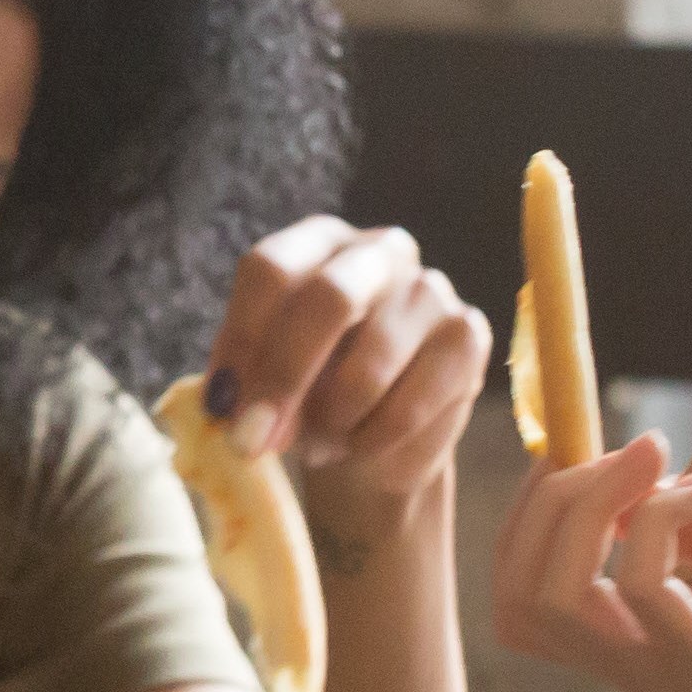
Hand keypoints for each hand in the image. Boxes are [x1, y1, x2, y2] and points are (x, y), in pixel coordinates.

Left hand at [200, 218, 491, 553]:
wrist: (377, 437)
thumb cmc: (310, 393)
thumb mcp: (264, 380)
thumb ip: (247, 387)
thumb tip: (237, 417)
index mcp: (316, 244)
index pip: (271, 269)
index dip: (243, 341)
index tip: (223, 408)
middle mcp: (378, 251)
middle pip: (329, 298)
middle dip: (286, 377)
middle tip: (255, 442)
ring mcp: (431, 290)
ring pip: (370, 368)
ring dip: (332, 425)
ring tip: (321, 446)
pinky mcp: (468, 337)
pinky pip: (411, 406)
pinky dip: (375, 443)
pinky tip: (363, 447)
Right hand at [491, 436, 691, 691]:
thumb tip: (635, 487)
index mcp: (641, 645)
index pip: (521, 598)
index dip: (532, 516)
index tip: (589, 451)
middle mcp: (635, 668)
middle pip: (515, 596)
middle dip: (547, 503)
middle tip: (622, 451)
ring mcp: (664, 673)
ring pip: (551, 594)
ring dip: (589, 504)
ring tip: (655, 458)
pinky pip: (638, 584)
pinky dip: (659, 517)